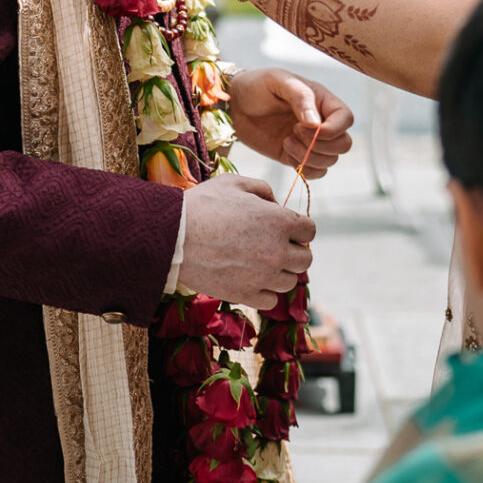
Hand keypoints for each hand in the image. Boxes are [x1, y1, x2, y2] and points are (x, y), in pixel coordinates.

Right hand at [177, 174, 316, 307]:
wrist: (173, 236)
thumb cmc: (203, 205)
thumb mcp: (234, 183)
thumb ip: (262, 189)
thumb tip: (275, 203)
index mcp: (280, 221)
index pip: (309, 230)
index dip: (299, 228)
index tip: (285, 228)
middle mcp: (278, 251)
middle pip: (305, 259)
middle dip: (294, 251)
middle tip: (275, 246)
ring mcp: (263, 276)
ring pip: (290, 282)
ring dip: (280, 272)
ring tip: (260, 263)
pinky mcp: (246, 295)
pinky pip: (271, 300)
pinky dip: (265, 291)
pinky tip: (251, 279)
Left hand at [227, 68, 353, 175]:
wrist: (235, 104)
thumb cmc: (257, 85)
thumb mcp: (277, 80)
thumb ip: (300, 97)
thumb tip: (315, 123)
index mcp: (322, 100)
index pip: (346, 119)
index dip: (332, 130)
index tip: (304, 127)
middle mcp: (322, 121)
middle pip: (343, 144)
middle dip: (320, 146)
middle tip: (294, 133)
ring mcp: (311, 141)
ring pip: (330, 161)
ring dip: (308, 157)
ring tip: (285, 141)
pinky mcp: (298, 155)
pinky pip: (316, 172)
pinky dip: (303, 168)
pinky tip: (285, 152)